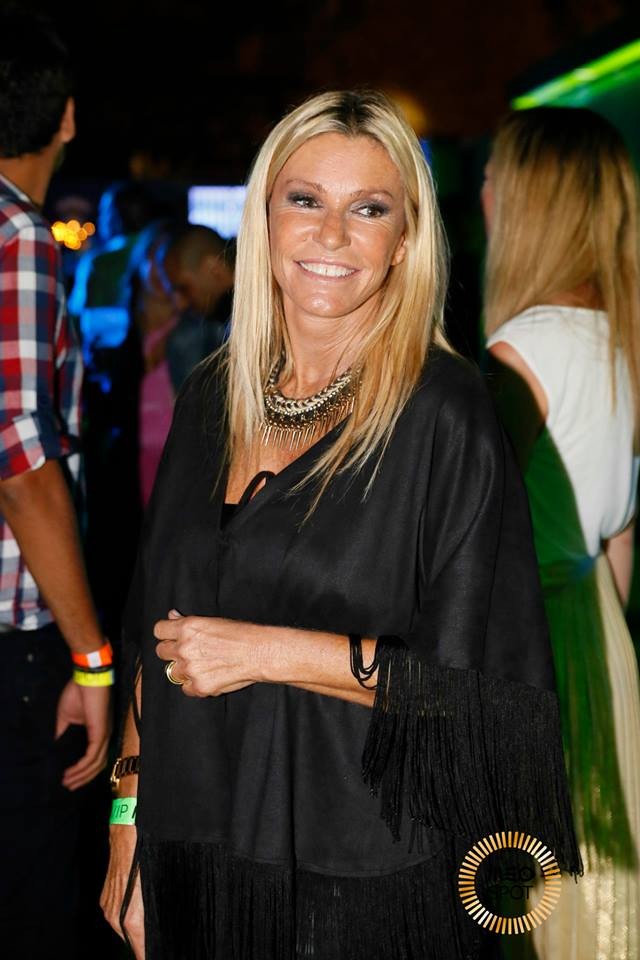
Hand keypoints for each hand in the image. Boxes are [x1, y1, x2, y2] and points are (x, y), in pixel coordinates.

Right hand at [55, 680, 111, 789]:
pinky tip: (72, 772)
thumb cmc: (78, 693)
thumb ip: (62, 732)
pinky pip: (93, 756)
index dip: (84, 770)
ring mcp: (104, 735)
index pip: (94, 757)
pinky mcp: (101, 732)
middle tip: (68, 786)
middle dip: (83, 778)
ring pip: (96, 763)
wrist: (87, 678)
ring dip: (81, 775)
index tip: (69, 778)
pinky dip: (82, 766)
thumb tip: (55, 746)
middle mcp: (104, 735)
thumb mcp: (66, 717)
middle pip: (97, 764)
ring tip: (67, 782)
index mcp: (98, 731)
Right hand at [101, 824, 144, 958]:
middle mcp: (114, 914)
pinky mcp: (104, 899)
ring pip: (121, 928)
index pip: (137, 942)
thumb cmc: (141, 859)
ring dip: (131, 931)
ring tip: (143, 937)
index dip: (142, 952)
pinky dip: (124, 919)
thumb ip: (149, 911)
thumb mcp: (150, 886)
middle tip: (148, 949)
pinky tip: (133, 917)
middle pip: (128, 937)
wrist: (124, 840)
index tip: (146, 958)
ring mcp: (107, 907)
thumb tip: (150, 928)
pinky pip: (115, 916)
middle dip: (138, 943)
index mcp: (129, 914)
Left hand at [154, 609, 267, 696]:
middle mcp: (184, 648)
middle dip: (172, 652)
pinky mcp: (198, 686)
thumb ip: (188, 622)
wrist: (258, 653)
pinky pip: (185, 688)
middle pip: (161, 651)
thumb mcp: (212, 621)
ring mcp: (190, 669)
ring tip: (201, 665)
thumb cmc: (241, 635)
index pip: (159, 630)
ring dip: (182, 670)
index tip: (171, 637)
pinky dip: (194, 685)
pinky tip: (207, 676)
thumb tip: (173, 616)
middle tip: (187, 653)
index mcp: (188, 628)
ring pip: (171, 671)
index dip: (166, 634)